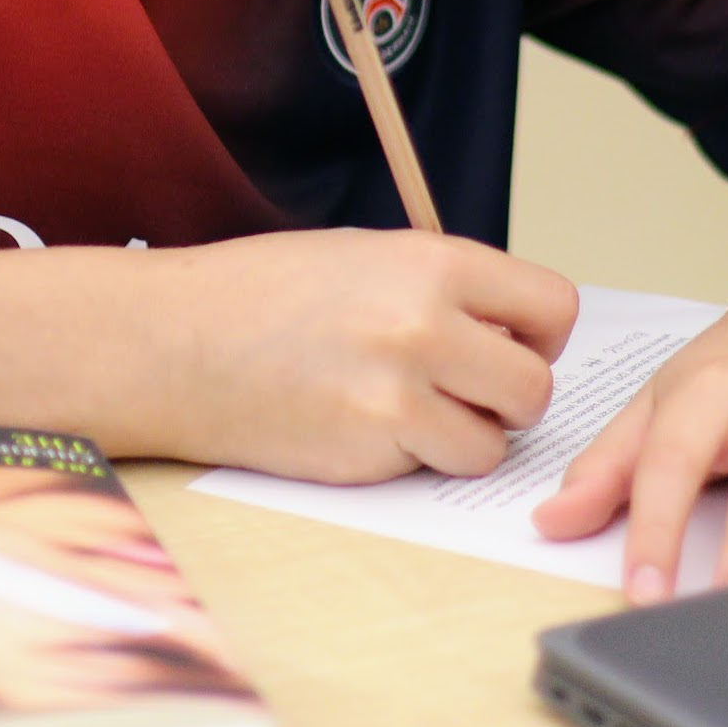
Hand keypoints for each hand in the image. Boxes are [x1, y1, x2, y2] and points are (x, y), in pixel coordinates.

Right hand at [137, 228, 576, 484]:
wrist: (175, 340)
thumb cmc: (260, 293)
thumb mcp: (365, 256)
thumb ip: (442, 288)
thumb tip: (509, 330)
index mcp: (430, 261)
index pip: (552, 306)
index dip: (537, 334)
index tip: (509, 342)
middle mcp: (425, 324)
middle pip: (536, 387)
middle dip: (506, 395)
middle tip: (459, 387)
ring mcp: (398, 393)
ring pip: (495, 442)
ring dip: (464, 435)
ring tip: (407, 408)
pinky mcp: (370, 454)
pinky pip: (437, 470)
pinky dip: (416, 460)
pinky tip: (363, 426)